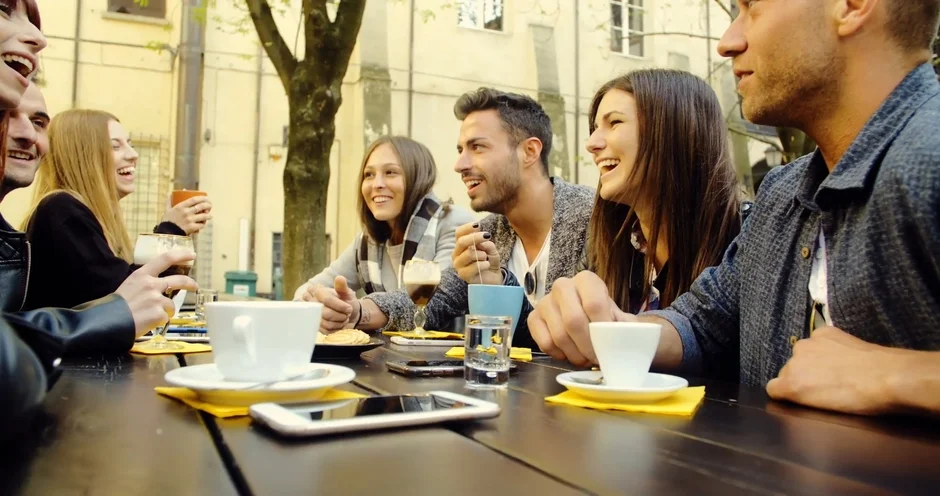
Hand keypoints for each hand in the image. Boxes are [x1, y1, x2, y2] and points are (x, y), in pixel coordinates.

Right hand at [115, 249, 197, 336]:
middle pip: (179, 280)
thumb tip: (159, 288)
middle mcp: (151, 284)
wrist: (107, 322)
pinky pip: (166, 318)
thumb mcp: (129, 286)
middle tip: (195, 286)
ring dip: (165, 311)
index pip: (165, 259)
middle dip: (190, 282)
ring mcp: (156, 299)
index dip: (181, 255)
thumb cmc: (115, 306)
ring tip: (149, 316)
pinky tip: (147, 323)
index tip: (192, 254)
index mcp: (141, 275)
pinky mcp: (159, 314)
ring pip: (171, 305)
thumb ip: (145, 284)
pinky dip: (159, 322)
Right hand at [162, 196, 211, 234]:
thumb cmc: (167, 220)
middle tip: (210, 206)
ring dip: (208, 215)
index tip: (206, 198)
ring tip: (210, 215)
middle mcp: (186, 212)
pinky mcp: (192, 227)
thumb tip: (169, 193)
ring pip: (204, 216)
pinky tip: (204, 223)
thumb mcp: (167, 209)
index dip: (202, 198)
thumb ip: (169, 201)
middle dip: (208, 205)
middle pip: (201, 206)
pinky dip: (203, 224)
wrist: (167, 232)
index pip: (194, 199)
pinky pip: (201, 225)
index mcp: (181, 206)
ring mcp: (190, 220)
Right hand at [301, 276, 359, 332]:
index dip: (339, 306)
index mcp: (316, 290)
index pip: (326, 299)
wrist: (347, 314)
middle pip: (325, 313)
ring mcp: (311, 315)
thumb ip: (342, 287)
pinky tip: (339, 323)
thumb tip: (340, 278)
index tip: (349, 308)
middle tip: (347, 314)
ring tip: (344, 318)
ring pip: (326, 323)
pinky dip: (337, 328)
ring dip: (339, 322)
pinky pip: (326, 330)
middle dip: (340, 315)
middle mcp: (310, 302)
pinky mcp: (314, 325)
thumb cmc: (346, 301)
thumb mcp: (346, 292)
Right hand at [452, 222, 501, 284]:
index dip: (467, 228)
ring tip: (486, 258)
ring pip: (469, 254)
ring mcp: (459, 265)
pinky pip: (475, 266)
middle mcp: (456, 255)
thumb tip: (481, 241)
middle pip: (461, 242)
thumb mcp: (490, 249)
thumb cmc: (488, 262)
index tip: (478, 225)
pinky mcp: (464, 275)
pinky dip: (484, 264)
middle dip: (475, 237)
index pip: (458, 233)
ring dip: (482, 254)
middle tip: (487, 236)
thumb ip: (486, 243)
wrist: (492, 279)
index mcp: (461, 246)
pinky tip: (486, 266)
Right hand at [526, 271, 632, 365]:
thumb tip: (629, 340)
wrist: (588, 318)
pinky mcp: (533, 318)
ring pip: (559, 335)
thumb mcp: (621, 319)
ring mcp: (545, 301)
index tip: (609, 346)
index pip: (594, 303)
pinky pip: (544, 342)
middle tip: (597, 359)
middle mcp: (562, 285)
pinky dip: (559, 355)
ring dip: (575, 354)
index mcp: (586, 280)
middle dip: (588, 346)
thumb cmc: (606, 318)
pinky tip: (569, 354)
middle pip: (574, 320)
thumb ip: (626, 327)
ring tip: (585, 359)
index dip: (602, 328)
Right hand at [766, 327, 902, 414]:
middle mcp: (793, 361)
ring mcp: (809, 344)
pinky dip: (825, 346)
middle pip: (788, 369)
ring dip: (813, 361)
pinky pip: (817, 340)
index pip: (773, 388)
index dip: (788, 393)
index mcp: (790, 384)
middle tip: (827, 386)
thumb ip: (800, 400)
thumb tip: (793, 394)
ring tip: (838, 370)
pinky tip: (843, 355)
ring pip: (802, 354)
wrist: (888, 377)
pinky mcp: (825, 332)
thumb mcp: (822, 412)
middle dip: (803, 376)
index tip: (805, 397)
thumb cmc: (859, 401)